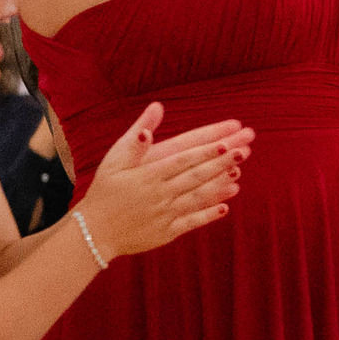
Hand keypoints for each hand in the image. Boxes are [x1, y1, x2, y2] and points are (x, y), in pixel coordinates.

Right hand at [79, 105, 251, 254]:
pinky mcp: (166, 232)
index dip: (206, 149)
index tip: (228, 139)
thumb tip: (157, 107)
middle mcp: (159, 192)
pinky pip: (191, 221)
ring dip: (220, 185)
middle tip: (245, 149)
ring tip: (238, 173)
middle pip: (196, 174)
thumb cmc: (105, 189)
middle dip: (222, 161)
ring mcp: (164, 213)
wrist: (93, 230)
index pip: (183, 157)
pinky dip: (208, 214)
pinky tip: (226, 206)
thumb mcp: (115, 158)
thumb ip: (138, 136)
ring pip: (197, 197)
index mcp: (148, 173)